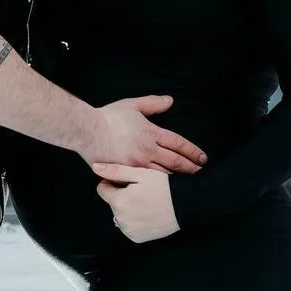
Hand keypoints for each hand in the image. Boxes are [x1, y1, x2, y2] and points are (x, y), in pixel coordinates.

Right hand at [82, 96, 205, 173]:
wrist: (88, 132)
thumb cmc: (109, 118)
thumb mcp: (132, 105)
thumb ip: (153, 103)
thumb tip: (170, 101)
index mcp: (151, 133)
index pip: (178, 144)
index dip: (192, 151)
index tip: (203, 158)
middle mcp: (148, 150)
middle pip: (175, 162)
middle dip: (190, 168)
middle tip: (201, 173)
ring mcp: (138, 164)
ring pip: (163, 174)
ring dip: (177, 178)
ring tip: (187, 183)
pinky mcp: (127, 173)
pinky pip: (146, 181)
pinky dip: (158, 185)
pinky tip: (164, 189)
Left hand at [94, 166, 180, 242]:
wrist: (186, 205)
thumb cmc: (165, 187)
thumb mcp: (141, 174)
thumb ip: (115, 171)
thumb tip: (95, 167)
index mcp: (119, 202)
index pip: (102, 189)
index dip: (113, 182)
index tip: (128, 181)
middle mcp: (121, 219)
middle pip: (112, 202)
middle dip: (121, 196)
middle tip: (140, 191)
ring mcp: (129, 231)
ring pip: (119, 215)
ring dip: (127, 209)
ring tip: (145, 202)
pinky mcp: (137, 238)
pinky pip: (128, 227)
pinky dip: (134, 221)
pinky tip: (147, 213)